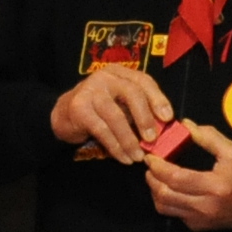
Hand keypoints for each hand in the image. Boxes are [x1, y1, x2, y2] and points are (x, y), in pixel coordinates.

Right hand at [50, 64, 172, 162]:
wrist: (63, 115)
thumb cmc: (99, 111)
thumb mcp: (120, 104)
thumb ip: (139, 111)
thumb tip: (162, 129)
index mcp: (120, 73)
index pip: (143, 81)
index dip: (158, 98)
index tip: (168, 117)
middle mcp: (105, 77)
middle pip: (131, 93)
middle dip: (145, 118)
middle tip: (152, 139)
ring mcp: (90, 91)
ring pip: (116, 116)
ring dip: (129, 140)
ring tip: (137, 156)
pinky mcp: (79, 108)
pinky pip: (102, 130)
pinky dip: (115, 146)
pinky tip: (123, 157)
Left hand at [143, 122, 231, 231]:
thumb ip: (209, 137)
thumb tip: (186, 125)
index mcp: (214, 186)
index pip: (176, 178)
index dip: (158, 167)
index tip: (151, 156)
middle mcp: (204, 206)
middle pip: (164, 194)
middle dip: (152, 178)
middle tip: (151, 165)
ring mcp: (199, 219)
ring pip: (164, 207)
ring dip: (155, 191)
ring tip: (156, 177)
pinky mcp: (197, 226)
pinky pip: (173, 213)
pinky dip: (167, 200)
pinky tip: (170, 188)